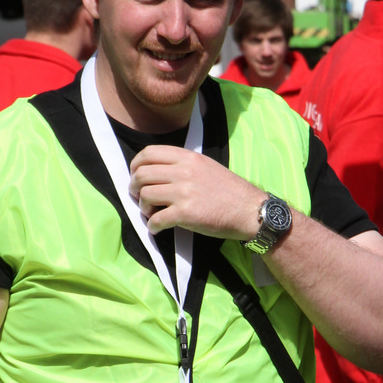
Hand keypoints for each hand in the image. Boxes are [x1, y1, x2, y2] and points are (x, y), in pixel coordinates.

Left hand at [128, 146, 265, 241]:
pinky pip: (156, 219)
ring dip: (143, 207)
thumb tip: (158, 171)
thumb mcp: (206, 166)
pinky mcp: (186, 214)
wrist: (249, 210)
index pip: (149, 153)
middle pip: (142, 174)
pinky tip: (156, 228)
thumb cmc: (230, 191)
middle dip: (134, 187)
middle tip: (138, 196)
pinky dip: (152, 226)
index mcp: (188, 158)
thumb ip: (183, 165)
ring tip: (151, 213)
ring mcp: (184, 193)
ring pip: (145, 196)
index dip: (135, 165)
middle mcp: (183, 172)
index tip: (135, 175)